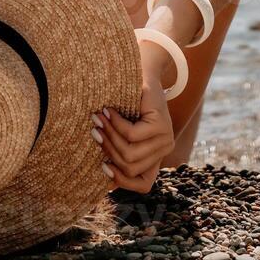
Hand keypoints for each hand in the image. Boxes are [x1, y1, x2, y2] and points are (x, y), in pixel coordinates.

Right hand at [94, 76, 174, 192]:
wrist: (142, 74)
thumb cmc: (128, 104)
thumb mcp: (123, 133)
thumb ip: (117, 152)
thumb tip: (102, 181)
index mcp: (156, 157)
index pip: (143, 185)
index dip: (121, 181)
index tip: (101, 166)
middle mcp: (164, 151)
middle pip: (129, 167)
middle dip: (107, 150)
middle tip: (93, 131)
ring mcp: (165, 138)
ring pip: (129, 153)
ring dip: (108, 136)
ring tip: (97, 120)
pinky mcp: (161, 125)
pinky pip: (131, 135)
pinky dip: (115, 124)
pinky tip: (108, 111)